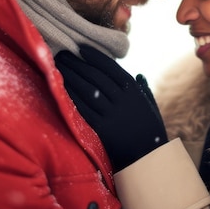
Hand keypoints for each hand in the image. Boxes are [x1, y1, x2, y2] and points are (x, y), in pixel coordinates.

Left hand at [54, 45, 167, 171]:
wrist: (148, 160)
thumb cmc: (151, 133)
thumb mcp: (152, 108)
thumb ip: (145, 90)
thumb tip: (139, 75)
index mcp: (134, 92)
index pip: (112, 68)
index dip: (95, 57)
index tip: (81, 48)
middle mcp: (123, 101)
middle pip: (96, 77)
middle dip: (77, 64)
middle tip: (62, 54)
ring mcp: (112, 115)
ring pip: (87, 91)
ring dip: (71, 77)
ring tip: (57, 67)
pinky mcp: (102, 130)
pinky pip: (83, 110)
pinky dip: (71, 97)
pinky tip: (60, 89)